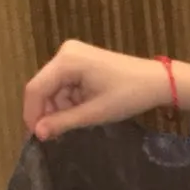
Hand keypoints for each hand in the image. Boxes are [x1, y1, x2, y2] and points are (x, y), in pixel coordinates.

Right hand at [23, 42, 189, 140]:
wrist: (158, 82)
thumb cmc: (129, 95)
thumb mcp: (94, 113)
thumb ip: (63, 122)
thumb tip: (37, 133)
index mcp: (66, 60)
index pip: (36, 88)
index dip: (32, 113)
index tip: (34, 136)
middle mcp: (65, 53)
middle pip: (43, 87)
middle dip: (47, 111)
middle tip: (53, 135)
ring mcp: (73, 55)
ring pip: (54, 87)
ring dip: (59, 108)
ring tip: (74, 123)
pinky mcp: (80, 61)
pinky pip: (65, 84)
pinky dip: (69, 101)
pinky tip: (81, 112)